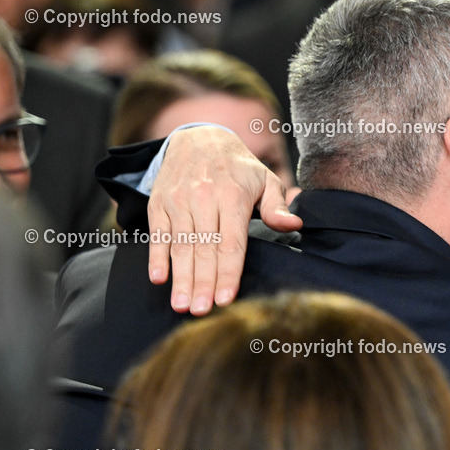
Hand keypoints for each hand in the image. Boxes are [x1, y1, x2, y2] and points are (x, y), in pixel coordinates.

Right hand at [147, 126, 302, 314]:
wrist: (198, 138)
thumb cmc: (238, 167)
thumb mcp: (265, 180)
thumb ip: (277, 206)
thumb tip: (293, 225)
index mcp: (233, 196)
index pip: (231, 243)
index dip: (228, 273)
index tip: (226, 299)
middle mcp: (203, 198)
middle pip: (204, 249)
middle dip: (202, 283)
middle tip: (201, 311)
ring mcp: (178, 201)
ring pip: (181, 246)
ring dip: (180, 278)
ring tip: (182, 305)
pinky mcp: (159, 203)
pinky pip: (157, 234)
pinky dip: (156, 257)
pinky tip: (159, 279)